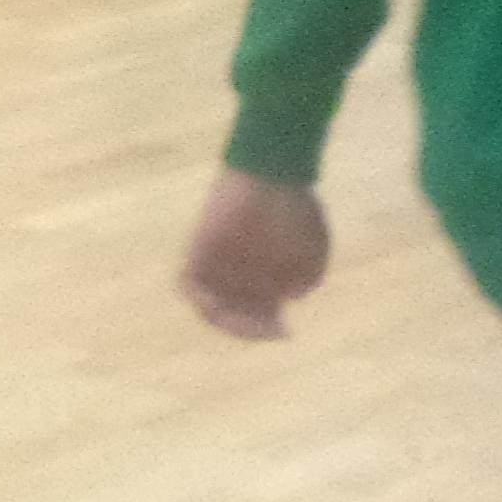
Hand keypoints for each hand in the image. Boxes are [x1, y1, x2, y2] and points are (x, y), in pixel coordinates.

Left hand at [181, 170, 331, 340]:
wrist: (271, 171)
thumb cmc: (296, 207)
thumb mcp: (313, 247)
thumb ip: (306, 277)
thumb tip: (290, 295)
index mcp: (259, 274)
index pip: (255, 313)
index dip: (266, 328)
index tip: (287, 331)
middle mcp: (233, 271)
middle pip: (234, 313)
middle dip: (252, 327)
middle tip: (272, 329)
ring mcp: (214, 261)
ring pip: (212, 304)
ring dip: (229, 318)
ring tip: (252, 319)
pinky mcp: (196, 248)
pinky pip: (188, 284)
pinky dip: (201, 299)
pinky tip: (221, 304)